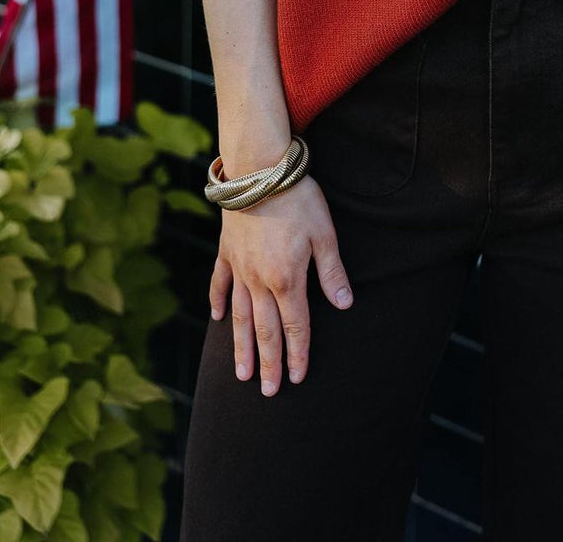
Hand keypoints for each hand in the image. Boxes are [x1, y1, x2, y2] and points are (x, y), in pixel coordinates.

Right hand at [209, 174, 352, 395]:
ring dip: (241, 347)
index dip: (298, 354)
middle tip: (267, 392)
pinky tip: (216, 320)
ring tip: (241, 374)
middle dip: (268, 363)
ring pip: (240, 317)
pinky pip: (219, 283)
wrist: (258, 169)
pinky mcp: (226, 252)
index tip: (297, 378)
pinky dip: (217, 303)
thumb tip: (346, 305)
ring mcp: (239, 268)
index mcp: (287, 279)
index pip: (295, 326)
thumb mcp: (325, 233)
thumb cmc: (298, 198)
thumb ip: (332, 272)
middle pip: (265, 330)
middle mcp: (259, 281)